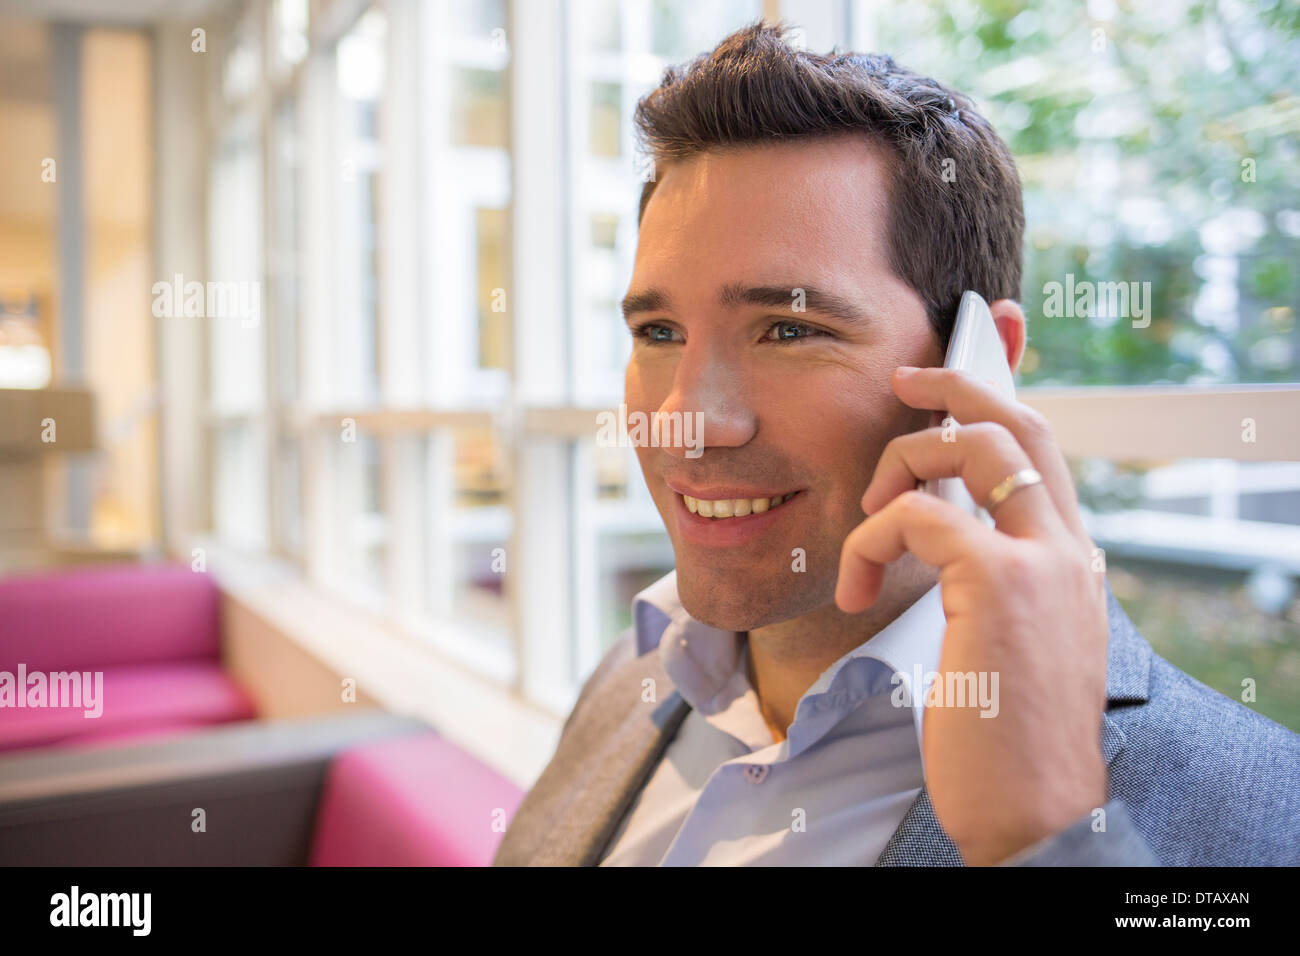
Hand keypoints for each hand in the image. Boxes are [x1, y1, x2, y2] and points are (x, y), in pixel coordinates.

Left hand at [835, 365, 1109, 865]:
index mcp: (1071, 561)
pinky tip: (855, 586)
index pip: (1043, 450)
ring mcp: (1041, 561)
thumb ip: (993, 584)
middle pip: (1020, 423)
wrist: (1037, 811)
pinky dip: (870, 538)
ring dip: (901, 465)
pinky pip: (917, 516)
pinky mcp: (999, 583)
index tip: (947, 383)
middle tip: (904, 380)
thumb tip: (942, 540)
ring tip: (868, 522)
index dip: (996, 401)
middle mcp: (1068, 549)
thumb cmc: (1008, 739)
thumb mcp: (1008, 644)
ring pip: (972, 447)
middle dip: (958, 384)